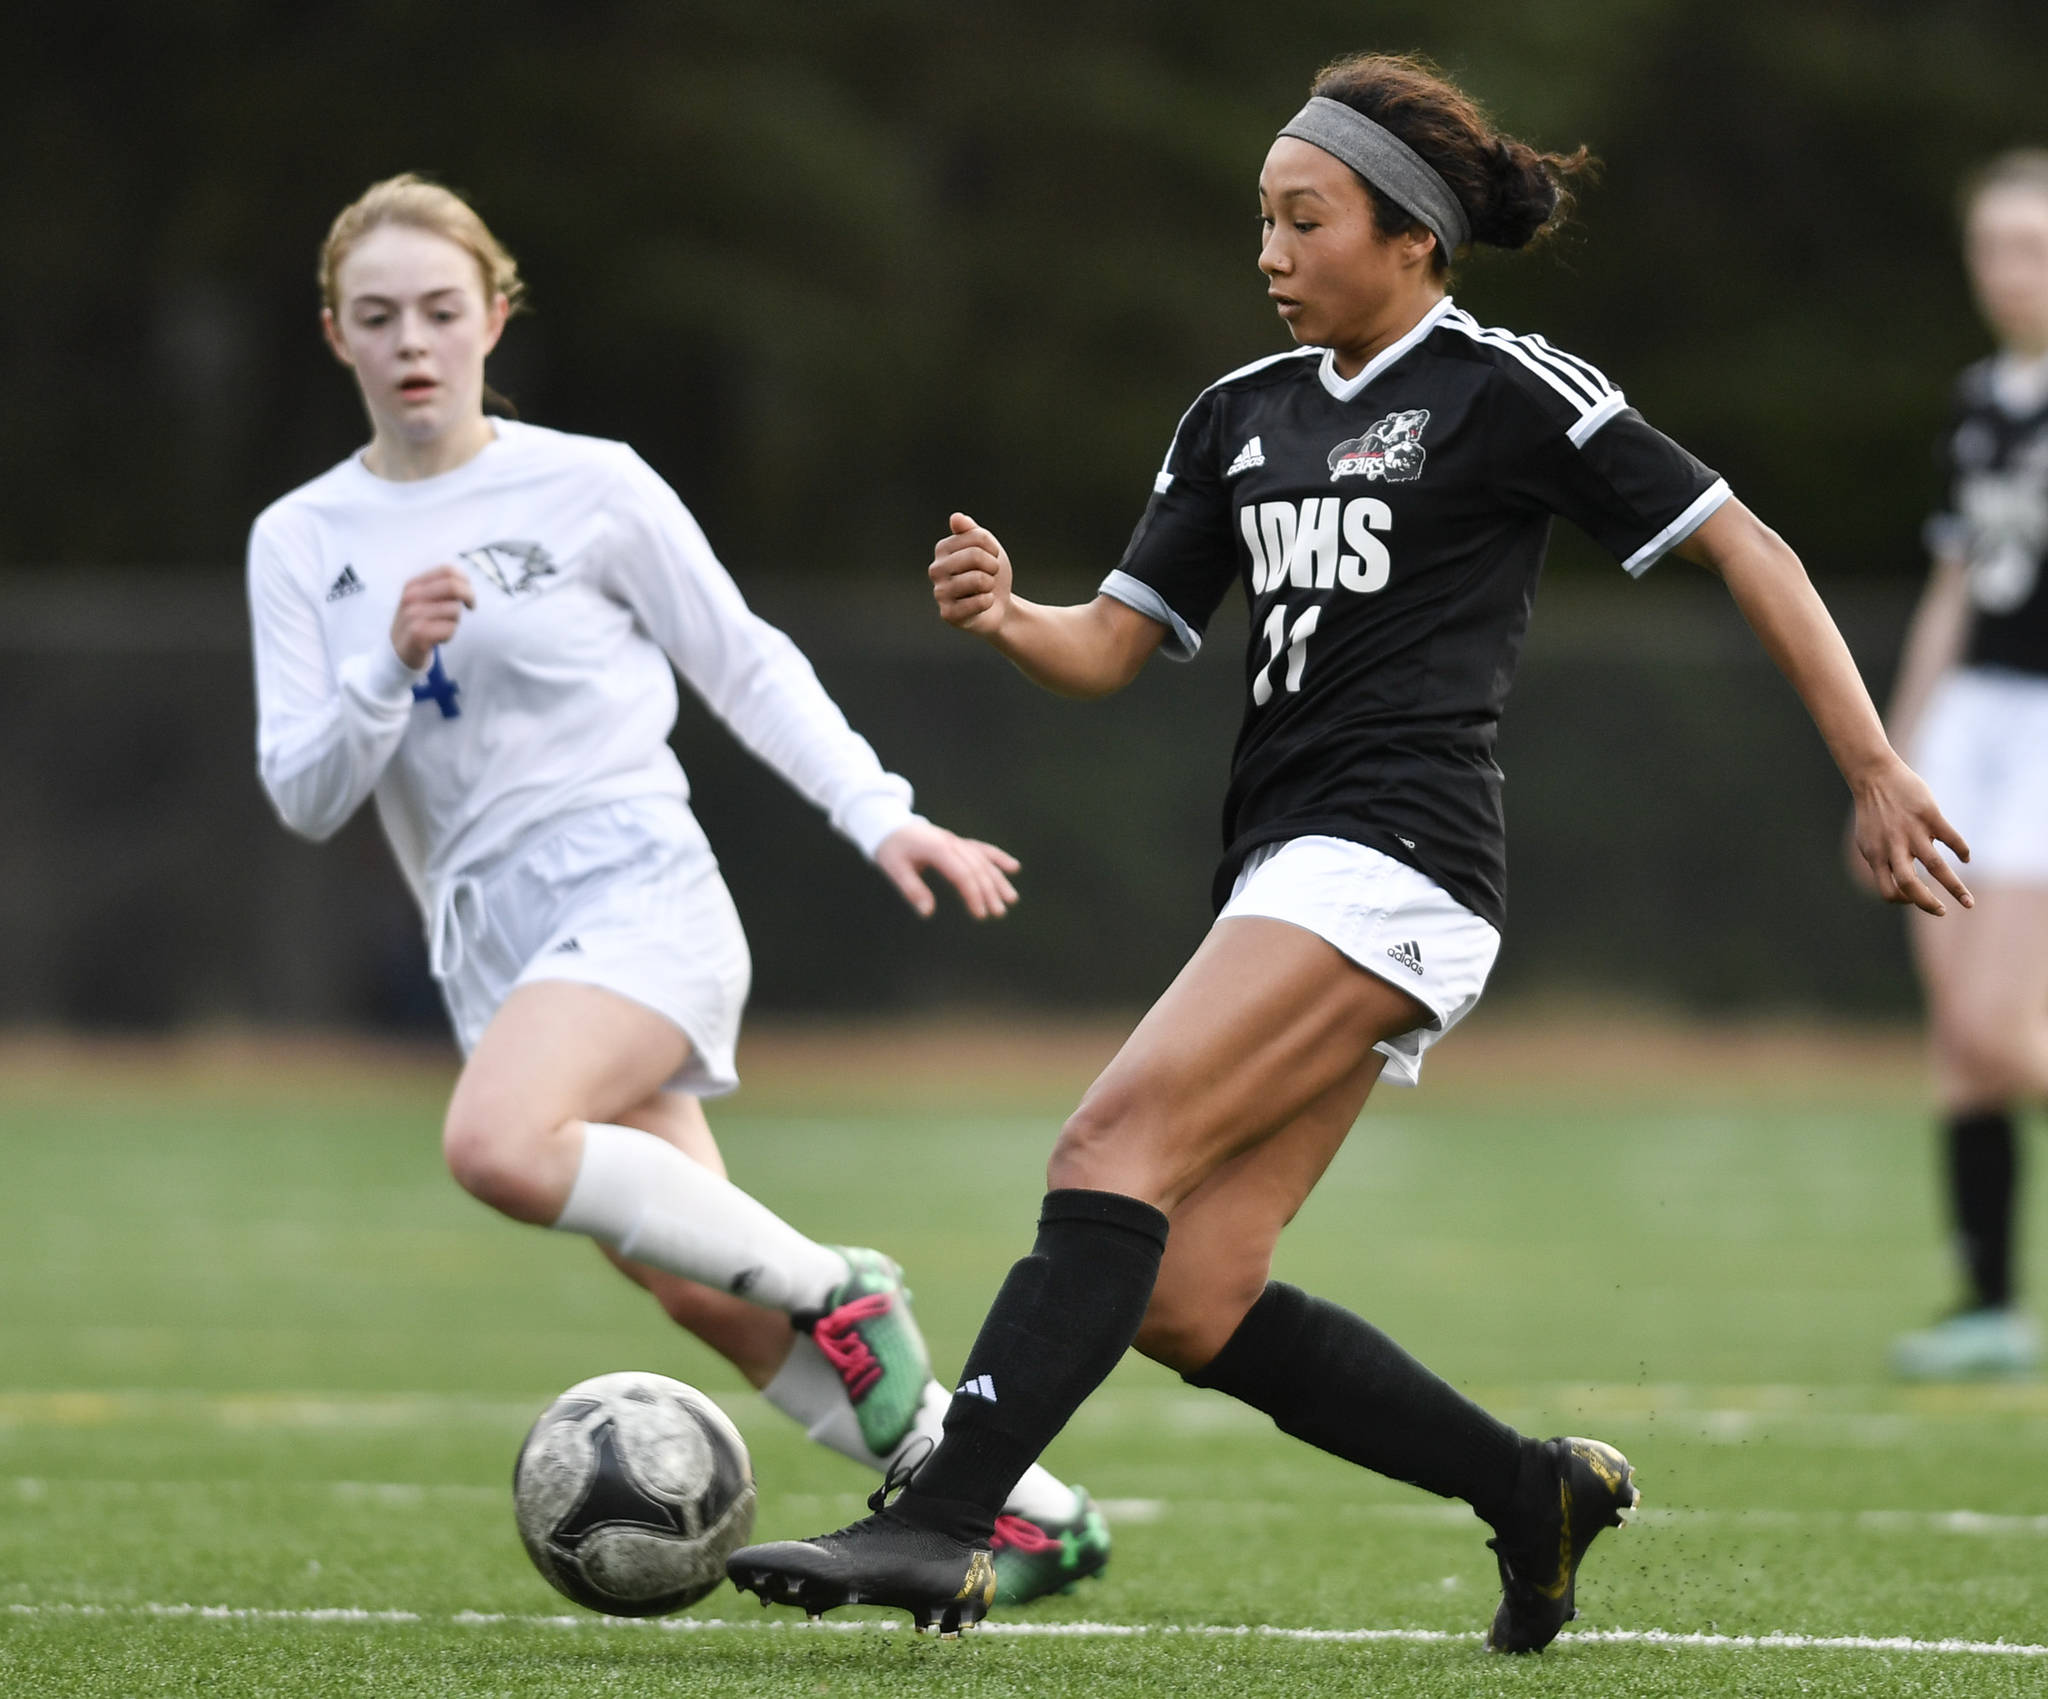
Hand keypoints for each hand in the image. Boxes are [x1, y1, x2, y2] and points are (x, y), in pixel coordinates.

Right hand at [391, 565, 475, 669]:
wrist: (397, 651)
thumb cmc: (418, 623)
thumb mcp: (423, 600)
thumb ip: (441, 589)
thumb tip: (466, 581)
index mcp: (413, 584)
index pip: (447, 570)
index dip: (465, 580)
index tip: (468, 593)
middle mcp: (411, 597)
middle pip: (453, 587)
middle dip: (469, 596)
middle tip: (471, 606)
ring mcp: (413, 615)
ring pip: (454, 610)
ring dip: (455, 621)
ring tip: (442, 627)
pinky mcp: (418, 634)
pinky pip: (450, 629)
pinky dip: (450, 635)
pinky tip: (438, 639)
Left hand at [874, 820, 1020, 918]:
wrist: (888, 824)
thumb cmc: (890, 849)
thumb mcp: (894, 869)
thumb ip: (911, 890)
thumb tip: (927, 912)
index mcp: (937, 849)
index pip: (962, 874)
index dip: (973, 895)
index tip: (980, 914)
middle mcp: (951, 843)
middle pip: (977, 868)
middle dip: (989, 892)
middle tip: (998, 913)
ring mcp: (956, 841)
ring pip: (983, 860)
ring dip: (998, 880)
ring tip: (1011, 899)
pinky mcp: (957, 842)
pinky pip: (982, 849)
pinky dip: (998, 857)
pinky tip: (1013, 868)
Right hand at [930, 512, 1012, 635]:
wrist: (998, 606)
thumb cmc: (990, 573)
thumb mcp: (987, 547)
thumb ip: (972, 531)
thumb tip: (955, 518)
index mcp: (942, 549)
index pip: (978, 537)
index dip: (993, 549)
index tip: (991, 558)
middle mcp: (936, 569)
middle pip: (976, 556)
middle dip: (993, 567)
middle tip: (989, 576)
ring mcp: (939, 592)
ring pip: (979, 579)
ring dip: (990, 586)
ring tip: (984, 590)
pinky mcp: (948, 614)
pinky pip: (979, 602)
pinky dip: (988, 602)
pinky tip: (982, 604)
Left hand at [1848, 756, 1972, 915]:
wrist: (1874, 777)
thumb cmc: (1873, 812)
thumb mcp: (1868, 841)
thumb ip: (1881, 860)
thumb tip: (1898, 880)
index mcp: (1876, 855)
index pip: (1888, 891)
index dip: (1902, 900)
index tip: (1915, 899)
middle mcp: (1894, 847)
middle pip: (1910, 884)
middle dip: (1928, 904)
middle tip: (1942, 912)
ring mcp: (1913, 832)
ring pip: (1937, 867)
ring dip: (1954, 888)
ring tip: (1967, 903)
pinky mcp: (1929, 816)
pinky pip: (1952, 839)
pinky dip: (1962, 851)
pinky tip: (1965, 858)